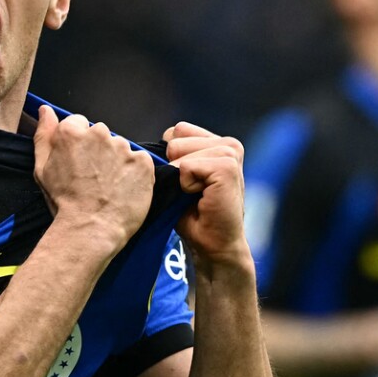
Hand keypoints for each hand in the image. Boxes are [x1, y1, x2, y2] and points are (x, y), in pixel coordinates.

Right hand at [33, 105, 154, 252]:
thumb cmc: (64, 202)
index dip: (79, 144)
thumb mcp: (42, 169)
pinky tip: (124, 189)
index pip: (79, 124)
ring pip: (121, 148)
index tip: (79, 163)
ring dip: (118, 162)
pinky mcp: (143, 162)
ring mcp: (123, 147)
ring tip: (110, 186)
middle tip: (94, 177)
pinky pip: (140, 162)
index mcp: (71, 132)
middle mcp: (98, 133)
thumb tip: (45, 110)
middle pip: (101, 134)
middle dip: (99, 150)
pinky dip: (135, 173)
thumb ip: (44, 134)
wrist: (90, 228)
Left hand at [162, 121, 249, 270]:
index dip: (171, 158)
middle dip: (173, 166)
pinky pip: (186, 166)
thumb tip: (146, 148)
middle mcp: (229, 144)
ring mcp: (231, 153)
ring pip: (178, 150)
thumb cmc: (193, 215)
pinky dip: (185, 185)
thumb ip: (172, 155)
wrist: (214, 245)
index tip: (185, 183)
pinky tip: (200, 198)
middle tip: (191, 191)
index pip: (177, 131)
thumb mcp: (180, 178)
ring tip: (196, 194)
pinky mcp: (227, 167)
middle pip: (175, 138)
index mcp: (219, 143)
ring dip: (179, 177)